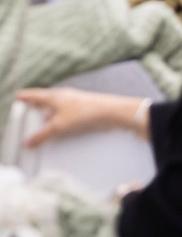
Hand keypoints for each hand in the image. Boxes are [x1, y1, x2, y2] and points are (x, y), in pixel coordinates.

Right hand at [14, 87, 149, 146]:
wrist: (111, 112)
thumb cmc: (86, 112)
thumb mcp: (58, 126)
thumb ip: (42, 135)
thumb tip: (29, 142)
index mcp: (53, 96)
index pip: (32, 95)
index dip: (23, 97)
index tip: (15, 99)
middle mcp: (62, 96)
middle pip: (42, 100)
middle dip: (33, 107)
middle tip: (23, 113)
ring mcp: (71, 101)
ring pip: (53, 107)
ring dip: (45, 114)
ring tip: (38, 123)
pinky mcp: (79, 109)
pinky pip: (62, 113)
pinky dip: (55, 118)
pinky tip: (56, 127)